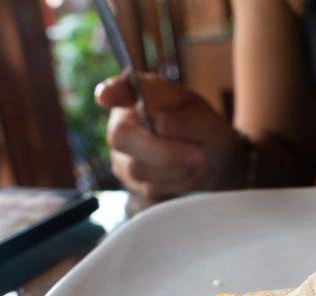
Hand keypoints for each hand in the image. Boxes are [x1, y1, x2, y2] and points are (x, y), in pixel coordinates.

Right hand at [95, 73, 243, 197]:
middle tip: (199, 156)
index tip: (105, 96)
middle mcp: (120, 122)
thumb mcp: (200, 114)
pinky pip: (150, 187)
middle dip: (163, 151)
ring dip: (176, 167)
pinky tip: (187, 169)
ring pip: (138, 168)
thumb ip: (181, 119)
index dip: (110, 92)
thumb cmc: (199, 126)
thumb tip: (160, 126)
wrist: (210, 155)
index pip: (117, 89)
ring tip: (198, 158)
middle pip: (122, 137)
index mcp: (136, 95)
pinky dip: (175, 180)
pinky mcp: (130, 180)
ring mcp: (120, 154)